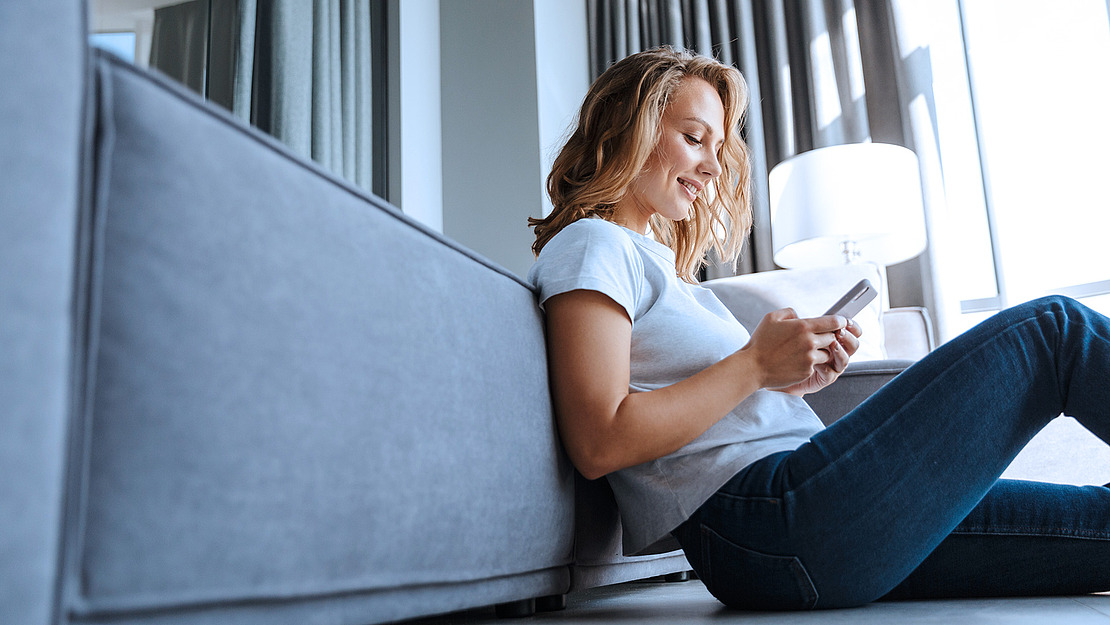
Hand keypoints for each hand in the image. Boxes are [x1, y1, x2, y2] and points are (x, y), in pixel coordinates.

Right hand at [742, 308, 860, 394]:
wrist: (753, 367)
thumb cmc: (760, 342)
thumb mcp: (771, 318)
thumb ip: (790, 313)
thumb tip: (800, 316)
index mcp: (803, 326)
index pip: (834, 322)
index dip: (840, 322)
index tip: (841, 323)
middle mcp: (810, 342)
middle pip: (833, 337)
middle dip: (829, 337)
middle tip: (819, 338)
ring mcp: (809, 358)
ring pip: (828, 353)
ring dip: (821, 351)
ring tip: (806, 351)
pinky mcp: (807, 371)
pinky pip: (817, 365)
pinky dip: (811, 363)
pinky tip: (797, 361)